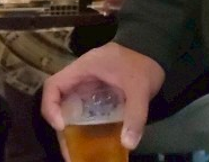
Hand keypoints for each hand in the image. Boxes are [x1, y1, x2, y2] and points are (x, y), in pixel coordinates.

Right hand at [40, 43, 164, 155]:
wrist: (157, 55)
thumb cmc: (144, 65)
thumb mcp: (141, 88)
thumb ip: (135, 114)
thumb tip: (128, 143)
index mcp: (84, 68)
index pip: (54, 85)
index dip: (51, 106)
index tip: (62, 126)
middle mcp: (81, 78)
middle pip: (60, 103)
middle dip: (62, 130)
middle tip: (69, 153)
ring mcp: (88, 88)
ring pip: (72, 111)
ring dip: (72, 133)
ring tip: (76, 155)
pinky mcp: (97, 97)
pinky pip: (85, 115)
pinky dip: (85, 130)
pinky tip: (91, 147)